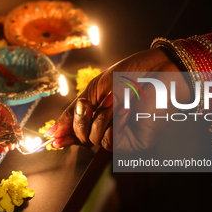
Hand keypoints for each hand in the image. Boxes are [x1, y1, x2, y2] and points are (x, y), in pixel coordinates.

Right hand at [45, 48, 189, 151]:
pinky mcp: (135, 142)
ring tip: (116, 102)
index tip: (52, 138)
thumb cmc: (132, 73)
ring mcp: (123, 136)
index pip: (78, 130)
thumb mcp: (96, 89)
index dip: (65, 134)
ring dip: (100, 118)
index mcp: (100, 114)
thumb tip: (53, 132)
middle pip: (82, 137)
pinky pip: (110, 142)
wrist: (160, 69)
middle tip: (91, 104)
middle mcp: (110, 127)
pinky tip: (126, 110)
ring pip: (94, 140)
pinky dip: (114, 124)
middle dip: (81, 119)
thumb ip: (74, 111)